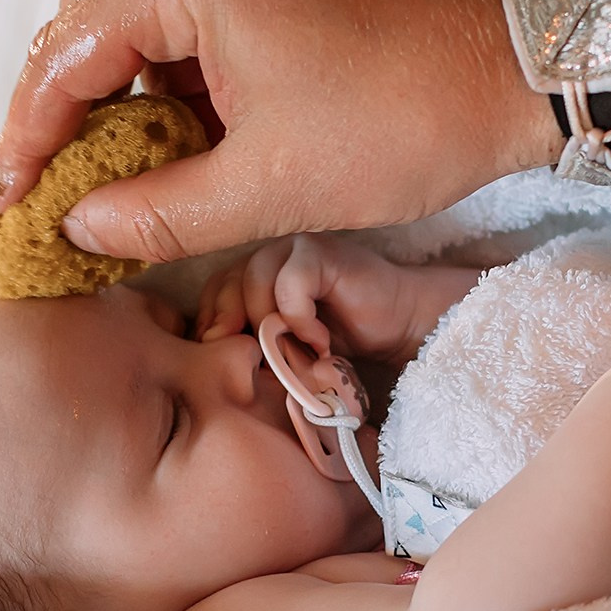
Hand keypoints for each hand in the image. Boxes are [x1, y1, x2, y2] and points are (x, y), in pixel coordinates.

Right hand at [0, 0, 561, 262]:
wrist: (542, 59)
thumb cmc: (415, 118)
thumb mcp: (274, 186)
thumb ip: (159, 212)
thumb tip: (81, 227)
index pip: (69, 45)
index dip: (29, 130)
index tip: (12, 194)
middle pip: (96, 0)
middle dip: (72, 93)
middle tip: (62, 176)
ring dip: (134, 67)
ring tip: (141, 154)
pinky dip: (190, 38)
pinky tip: (205, 107)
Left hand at [197, 233, 478, 364]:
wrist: (399, 323)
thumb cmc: (342, 338)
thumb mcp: (284, 347)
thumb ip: (251, 342)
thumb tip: (210, 358)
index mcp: (253, 273)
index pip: (212, 293)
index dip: (214, 327)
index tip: (230, 361)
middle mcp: (269, 253)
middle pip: (226, 286)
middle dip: (238, 330)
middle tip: (262, 363)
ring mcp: (294, 247)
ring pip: (253, 282)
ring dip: (272, 326)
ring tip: (298, 352)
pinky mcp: (321, 251)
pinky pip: (290, 283)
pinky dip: (300, 318)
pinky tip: (320, 340)